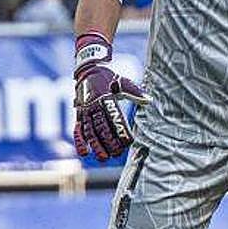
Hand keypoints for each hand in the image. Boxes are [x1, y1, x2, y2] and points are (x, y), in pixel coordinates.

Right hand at [73, 33, 149, 160]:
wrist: (88, 70)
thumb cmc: (109, 78)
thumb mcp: (122, 81)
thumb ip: (135, 92)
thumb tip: (149, 100)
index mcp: (104, 97)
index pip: (114, 117)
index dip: (120, 130)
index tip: (129, 141)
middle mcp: (92, 106)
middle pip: (101, 127)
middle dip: (109, 141)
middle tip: (118, 153)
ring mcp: (84, 111)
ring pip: (89, 131)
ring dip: (96, 145)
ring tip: (104, 158)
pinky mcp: (79, 115)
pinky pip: (78, 129)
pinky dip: (80, 141)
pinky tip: (84, 153)